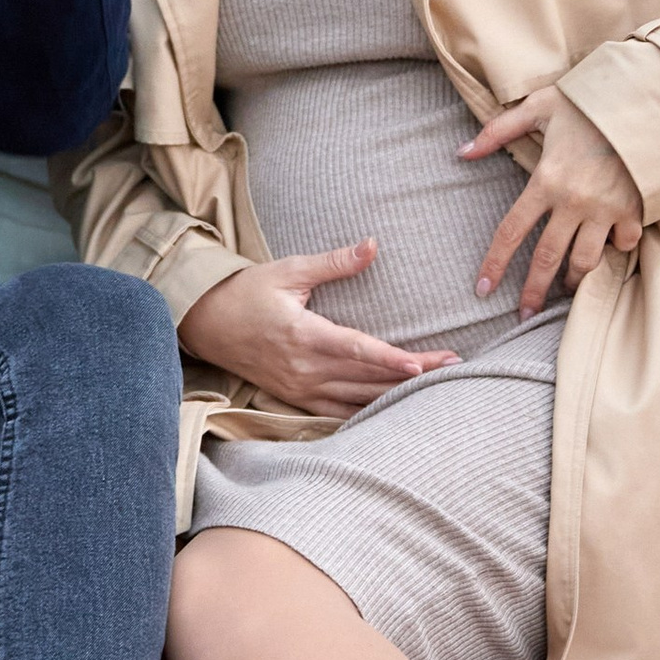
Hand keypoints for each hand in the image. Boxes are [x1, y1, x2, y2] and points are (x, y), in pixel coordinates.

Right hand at [179, 241, 455, 413]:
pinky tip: (395, 410)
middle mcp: (303, 368)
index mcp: (303, 334)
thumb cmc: (247, 292)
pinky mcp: (295, 398)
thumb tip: (373, 245)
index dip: (390, 359)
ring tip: (436, 385)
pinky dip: (368, 413)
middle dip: (411, 374)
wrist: (205, 324)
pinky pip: (338, 414)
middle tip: (454, 366)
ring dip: (397, 394)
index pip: (356, 350)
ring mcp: (299, 388)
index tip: (422, 364)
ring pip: (357, 399)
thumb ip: (334, 263)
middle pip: (366, 377)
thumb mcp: (288, 270)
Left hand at [464, 88, 642, 313]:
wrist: (644, 102)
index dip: (495, 263)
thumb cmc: (589, 102)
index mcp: (546, 180)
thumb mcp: (540, 106)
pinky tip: (611, 248)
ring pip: (585, 260)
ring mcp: (605, 209)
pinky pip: (623, 243)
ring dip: (573, 279)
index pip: (511, 231)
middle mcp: (573, 202)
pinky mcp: (633, 210)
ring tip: (566, 286)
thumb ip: (498, 130)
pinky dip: (617, 249)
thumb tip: (462, 151)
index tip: (483, 288)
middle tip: (524, 313)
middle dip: (534, 291)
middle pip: (547, 258)